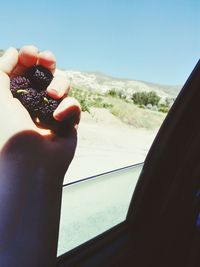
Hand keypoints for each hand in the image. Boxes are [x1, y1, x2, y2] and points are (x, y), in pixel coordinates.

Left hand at [0, 45, 80, 178]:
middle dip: (47, 64)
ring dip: (60, 84)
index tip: (31, 52)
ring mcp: (53, 111)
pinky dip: (69, 107)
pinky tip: (60, 118)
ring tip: (53, 95)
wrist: (31, 164)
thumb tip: (12, 51)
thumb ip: (2, 71)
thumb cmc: (9, 132)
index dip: (28, 60)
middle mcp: (34, 103)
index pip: (25, 72)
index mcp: (16, 97)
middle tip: (47, 60)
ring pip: (63, 85)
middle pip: (46, 74)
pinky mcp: (69, 121)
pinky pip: (74, 105)